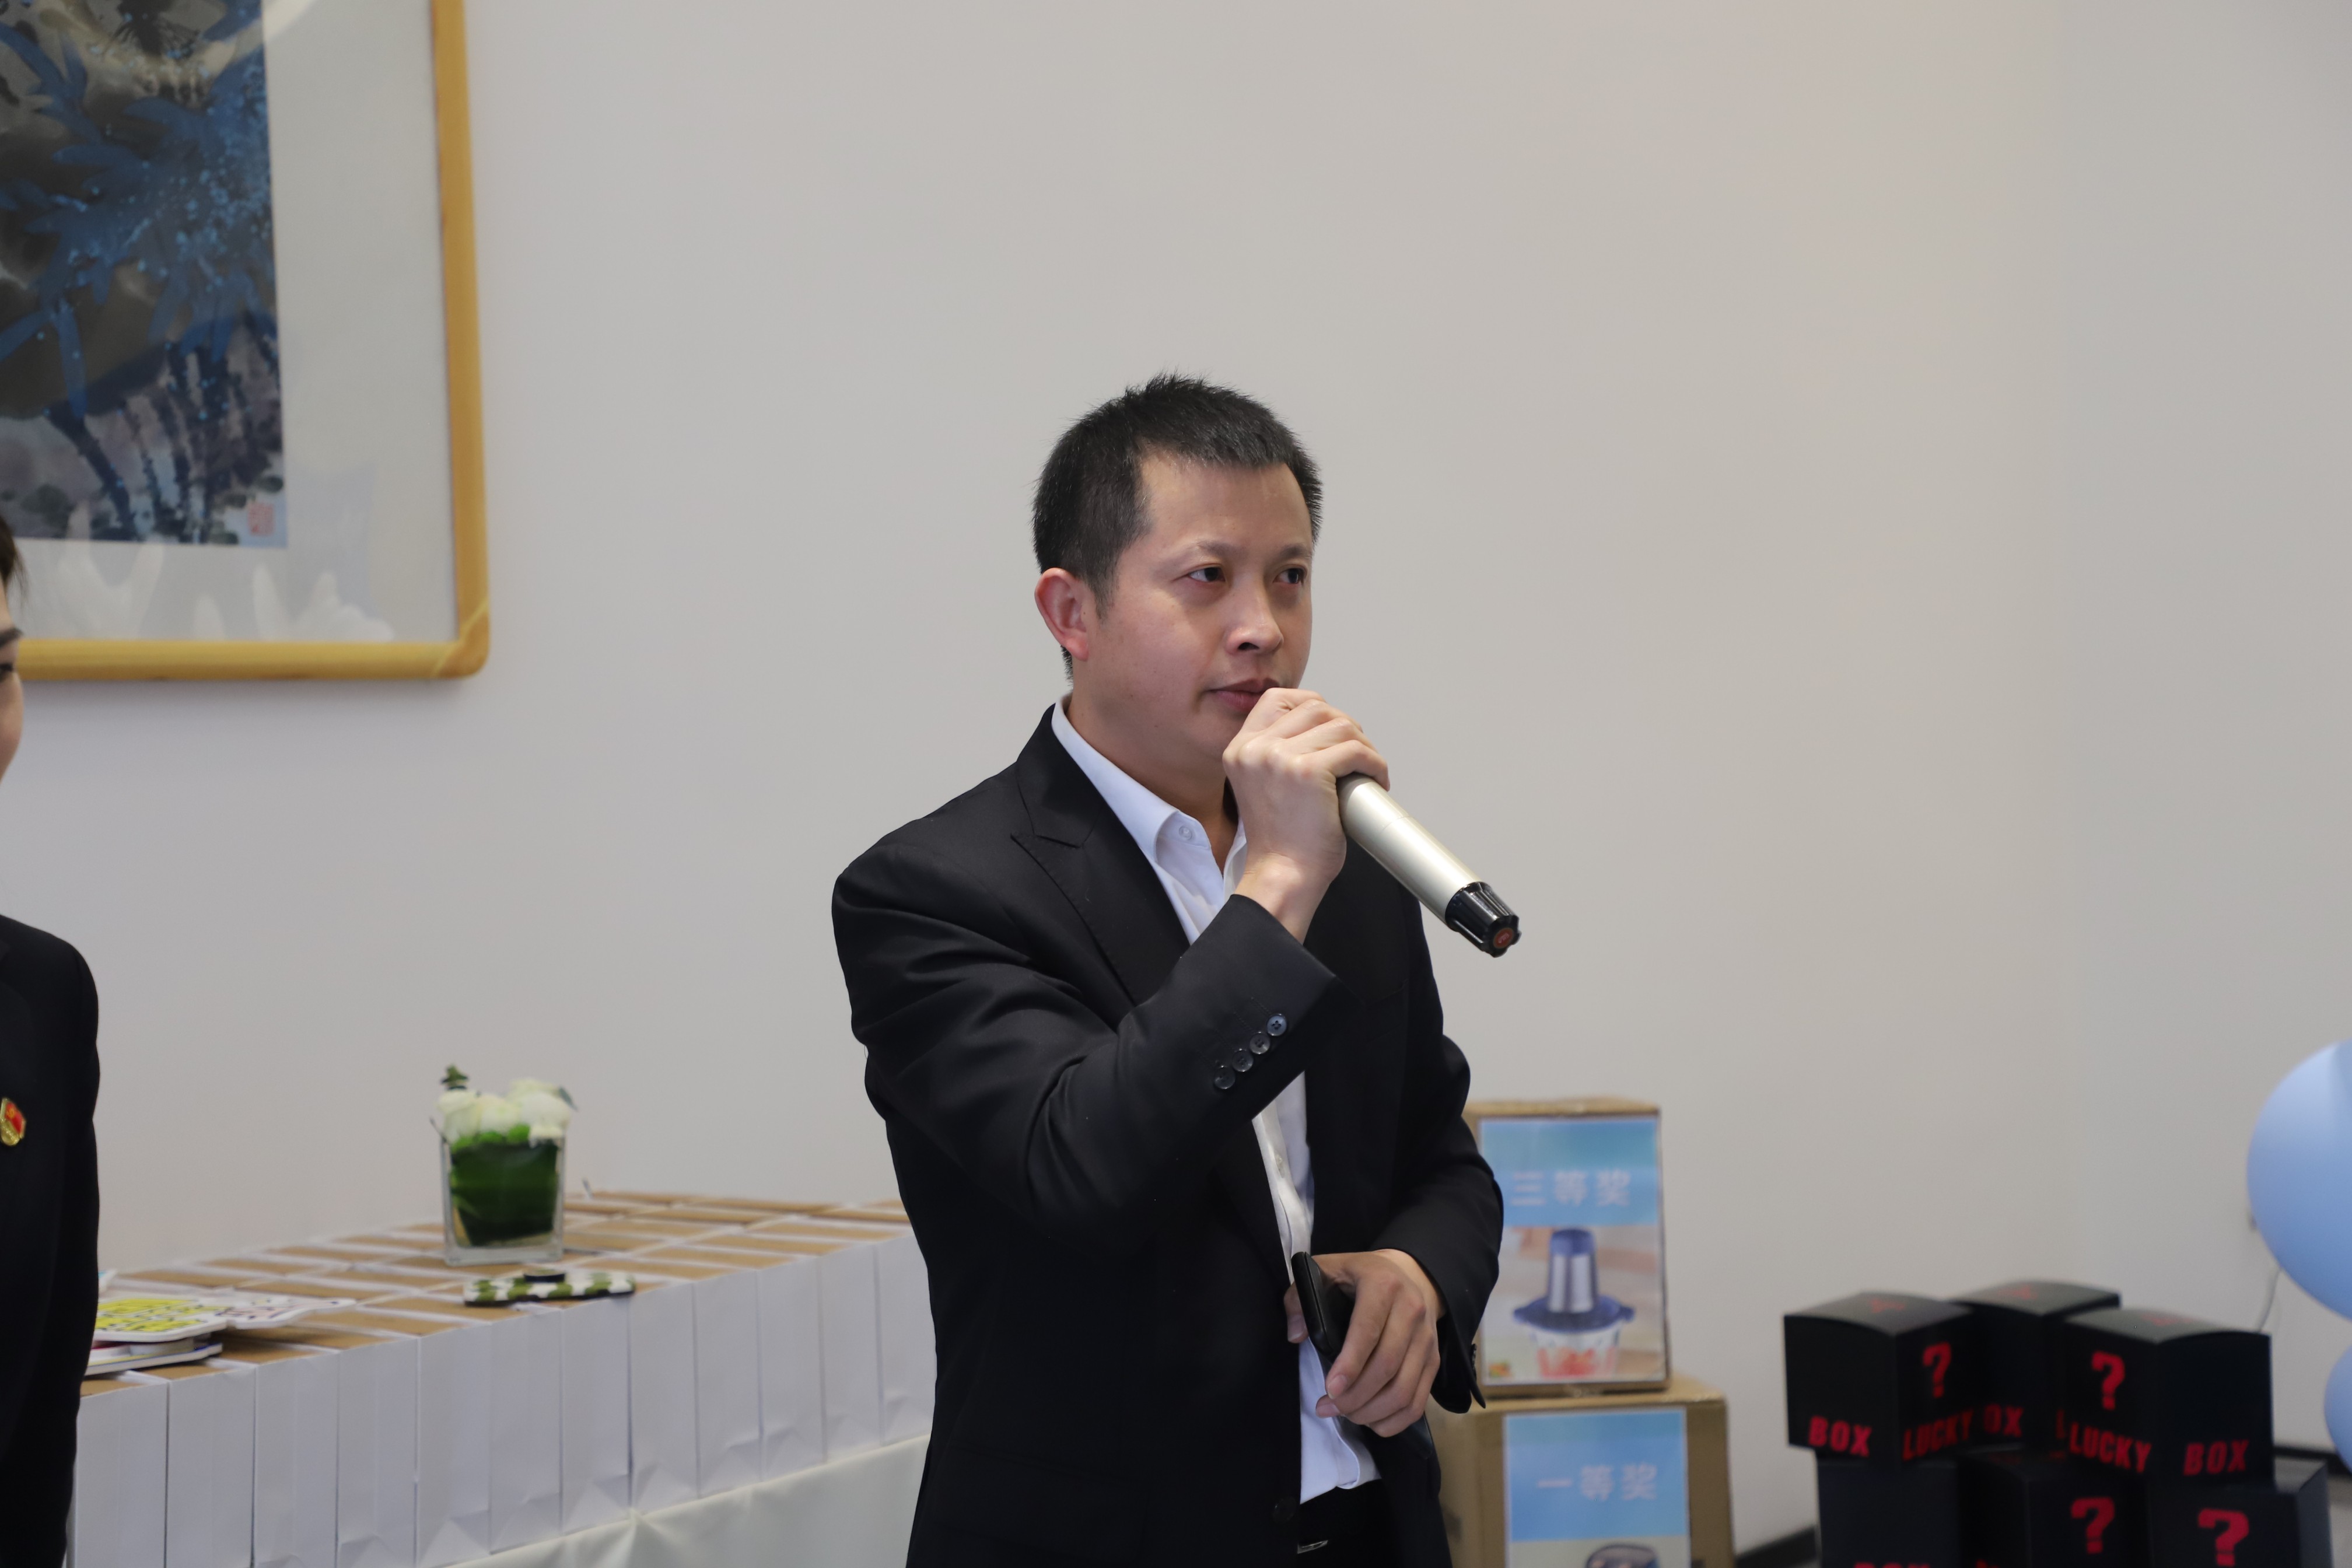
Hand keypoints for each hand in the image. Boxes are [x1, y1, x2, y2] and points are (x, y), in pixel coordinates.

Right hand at [1226, 690, 1387, 940]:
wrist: (1283, 875)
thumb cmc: (1281, 840)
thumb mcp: (1263, 784)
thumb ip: (1278, 754)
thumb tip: (1324, 728)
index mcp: (1241, 749)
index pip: (1276, 699)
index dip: (1311, 706)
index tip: (1331, 727)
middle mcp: (1256, 749)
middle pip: (1315, 707)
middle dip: (1344, 726)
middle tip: (1356, 753)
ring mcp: (1279, 757)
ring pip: (1340, 725)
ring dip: (1363, 746)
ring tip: (1368, 769)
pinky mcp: (1308, 772)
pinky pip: (1355, 751)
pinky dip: (1374, 764)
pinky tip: (1376, 779)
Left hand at [1280, 1248, 1442, 1437]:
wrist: (1410, 1274)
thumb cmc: (1359, 1276)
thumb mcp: (1326, 1270)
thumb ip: (1300, 1296)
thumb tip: (1296, 1334)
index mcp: (1382, 1285)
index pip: (1368, 1330)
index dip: (1350, 1364)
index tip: (1330, 1389)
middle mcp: (1411, 1310)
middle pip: (1387, 1365)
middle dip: (1355, 1396)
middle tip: (1328, 1407)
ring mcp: (1426, 1338)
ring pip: (1404, 1389)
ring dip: (1372, 1411)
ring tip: (1344, 1414)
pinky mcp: (1433, 1360)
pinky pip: (1418, 1401)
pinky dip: (1394, 1420)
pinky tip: (1370, 1420)